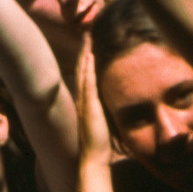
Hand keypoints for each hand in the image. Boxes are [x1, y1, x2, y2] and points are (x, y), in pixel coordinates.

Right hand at [76, 33, 112, 162]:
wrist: (93, 157)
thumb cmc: (99, 143)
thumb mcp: (102, 122)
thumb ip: (104, 110)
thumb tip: (111, 103)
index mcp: (85, 102)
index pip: (84, 76)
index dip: (85, 61)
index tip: (89, 46)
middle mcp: (82, 99)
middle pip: (81, 70)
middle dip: (83, 52)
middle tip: (86, 35)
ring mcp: (84, 102)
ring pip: (83, 73)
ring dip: (84, 55)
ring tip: (86, 39)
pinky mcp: (90, 106)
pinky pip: (88, 84)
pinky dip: (88, 70)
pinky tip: (90, 58)